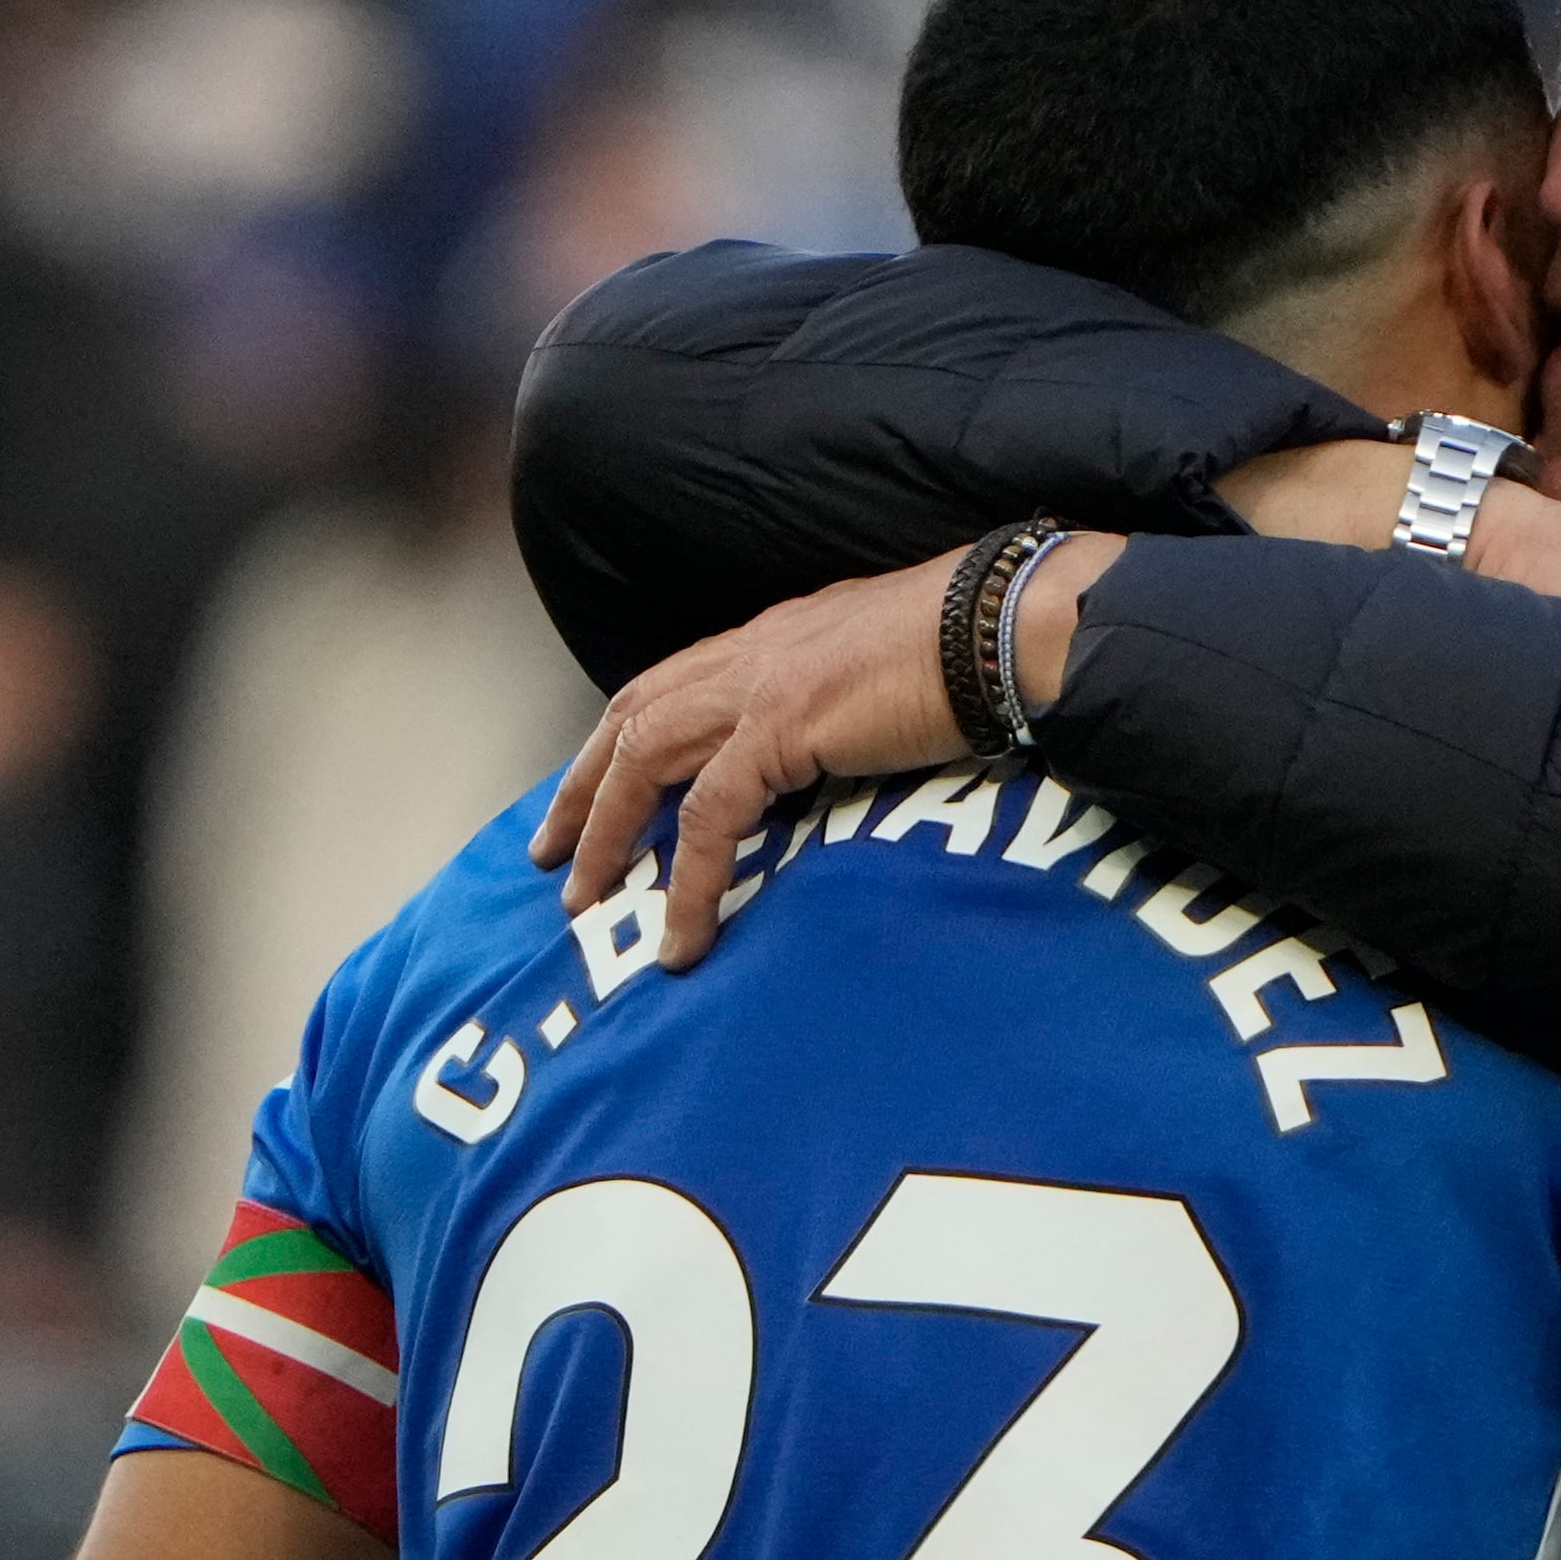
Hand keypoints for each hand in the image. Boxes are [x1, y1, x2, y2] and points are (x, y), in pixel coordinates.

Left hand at [527, 534, 1124, 970]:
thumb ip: (850, 703)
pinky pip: (712, 816)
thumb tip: (848, 748)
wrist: (1009, 625)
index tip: (593, 793)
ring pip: (645, 761)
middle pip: (633, 717)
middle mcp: (753, 654)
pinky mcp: (783, 728)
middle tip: (551, 854)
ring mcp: (762, 686)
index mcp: (776, 640)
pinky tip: (685, 935)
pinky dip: (690, 880)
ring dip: (608, 836)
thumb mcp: (891, 671)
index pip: (671, 685)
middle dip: (584, 789)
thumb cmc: (980, 646)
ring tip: (585, 902)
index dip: (621, 740)